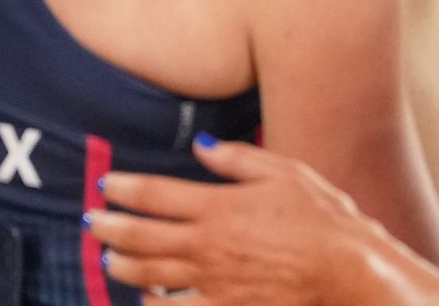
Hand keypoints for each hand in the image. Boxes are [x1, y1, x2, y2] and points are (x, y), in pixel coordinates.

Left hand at [89, 137, 428, 305]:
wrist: (345, 268)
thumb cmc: (323, 217)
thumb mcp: (286, 172)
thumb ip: (237, 159)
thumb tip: (199, 147)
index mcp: (220, 207)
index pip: (154, 195)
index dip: (123, 188)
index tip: (106, 184)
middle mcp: (207, 245)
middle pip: (139, 237)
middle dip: (108, 227)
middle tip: (93, 221)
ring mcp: (211, 281)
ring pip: (147, 275)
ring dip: (120, 265)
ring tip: (109, 258)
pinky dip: (150, 302)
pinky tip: (144, 296)